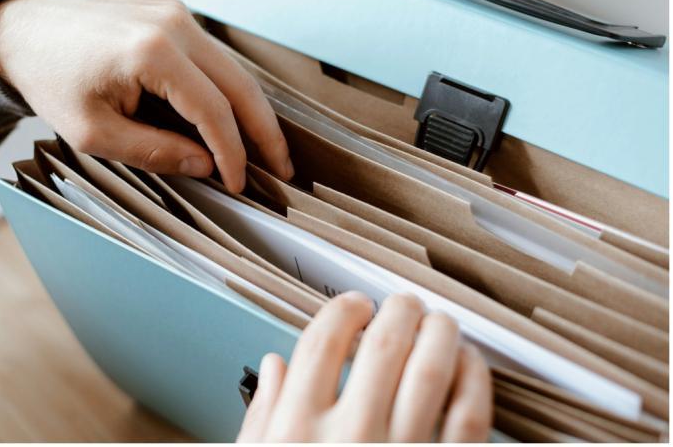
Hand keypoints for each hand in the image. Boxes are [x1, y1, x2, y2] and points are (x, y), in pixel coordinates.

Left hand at [0, 0, 292, 191]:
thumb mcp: (94, 133)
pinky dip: (229, 92)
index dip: (233, 153)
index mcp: (153, 53)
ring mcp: (176, 15)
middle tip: (284, 170)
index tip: (239, 184)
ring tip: (268, 150)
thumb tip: (206, 165)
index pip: (214, 111)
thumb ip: (155, 151)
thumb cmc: (50, 81)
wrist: (21, 31)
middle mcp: (174, 25)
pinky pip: (214, 59)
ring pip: (234, 70)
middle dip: (265, 132)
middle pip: (240, 86)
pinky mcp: (172, 15)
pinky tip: (236, 120)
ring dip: (252, 112)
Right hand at [238, 292, 492, 441]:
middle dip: (398, 311)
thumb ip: (263, 417)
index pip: (323, 341)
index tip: (354, 306)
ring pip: (433, 368)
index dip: (343, 310)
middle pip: (384, 344)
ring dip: (440, 332)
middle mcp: (351, 438)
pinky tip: (467, 365)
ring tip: (438, 322)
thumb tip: (273, 366)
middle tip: (403, 305)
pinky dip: (474, 378)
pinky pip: (471, 414)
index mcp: (297, 433)